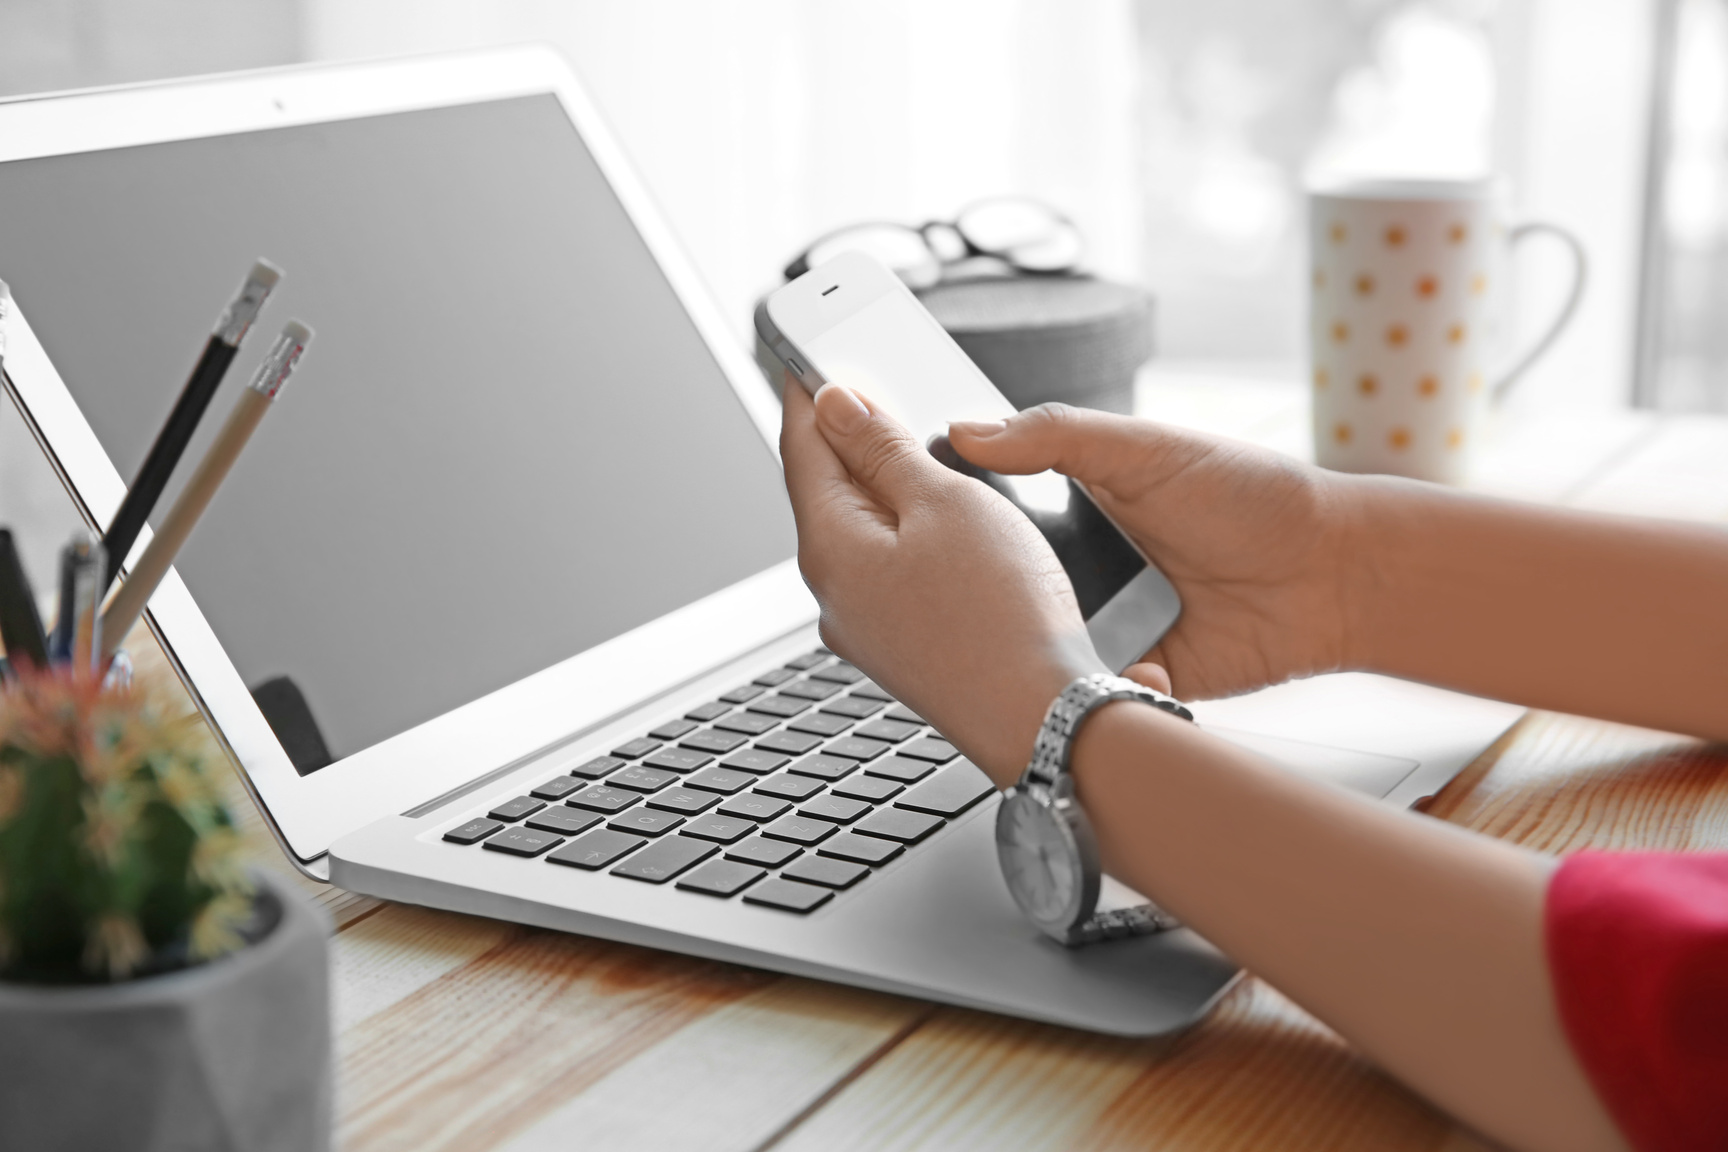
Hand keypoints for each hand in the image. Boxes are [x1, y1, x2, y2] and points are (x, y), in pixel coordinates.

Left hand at [780, 380, 1105, 784]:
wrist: (1045, 723)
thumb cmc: (1002, 618)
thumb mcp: (945, 503)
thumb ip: (884, 449)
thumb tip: (836, 405)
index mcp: (831, 550)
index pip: (801, 448)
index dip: (809, 391)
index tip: (811, 352)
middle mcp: (837, 594)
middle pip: (828, 490)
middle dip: (849, 436)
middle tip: (871, 383)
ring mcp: (869, 628)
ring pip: (864, 532)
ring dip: (885, 484)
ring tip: (918, 443)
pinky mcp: (905, 649)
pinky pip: (892, 570)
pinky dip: (908, 531)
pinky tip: (945, 520)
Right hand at [949, 404, 1355, 700]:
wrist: (1331, 576)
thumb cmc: (1252, 500)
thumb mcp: (1146, 449)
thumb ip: (1056, 435)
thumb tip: (968, 431)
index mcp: (1073, 509)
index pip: (992, 519)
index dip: (961, 526)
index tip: (932, 526)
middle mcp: (1080, 571)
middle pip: (1003, 591)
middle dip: (995, 597)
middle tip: (994, 591)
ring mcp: (1105, 627)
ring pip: (1039, 647)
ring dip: (1044, 646)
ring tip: (1061, 631)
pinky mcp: (1132, 676)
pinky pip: (1091, 689)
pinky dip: (1101, 683)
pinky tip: (1136, 662)